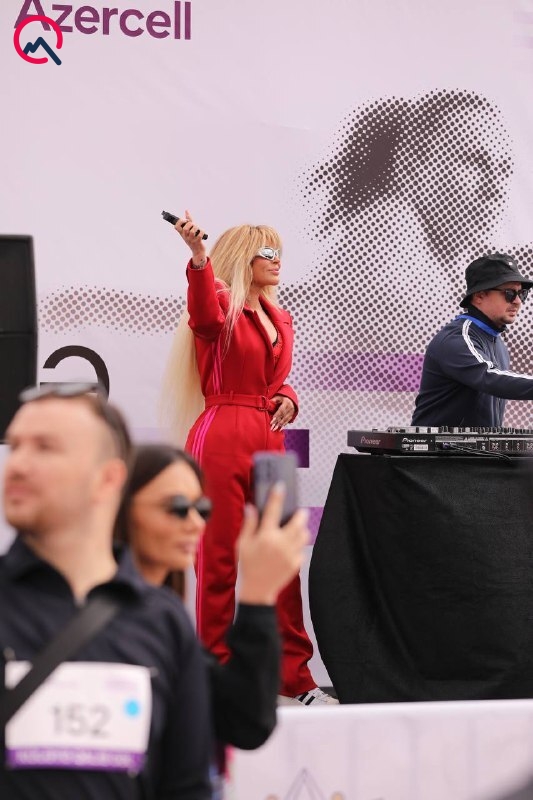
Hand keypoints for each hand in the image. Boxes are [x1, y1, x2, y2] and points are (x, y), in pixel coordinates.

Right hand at [174, 209, 206, 260]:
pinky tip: (202, 232)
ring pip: (192, 231)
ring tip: (198, 228)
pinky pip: (200, 234)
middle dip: (191, 224)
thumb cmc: (193, 239)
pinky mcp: (198, 242)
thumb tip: (186, 211)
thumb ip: (189, 220)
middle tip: (193, 225)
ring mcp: (191, 240)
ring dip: (197, 227)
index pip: (176, 227)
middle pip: (186, 228)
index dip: (180, 221)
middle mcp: (186, 237)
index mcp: (182, 233)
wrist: (198, 251)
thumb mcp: (189, 230)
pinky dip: (202, 231)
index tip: (185, 220)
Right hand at [237, 484, 309, 604]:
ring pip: (304, 534)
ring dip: (302, 529)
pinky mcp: (296, 563)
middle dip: (300, 514)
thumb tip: (250, 507)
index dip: (277, 496)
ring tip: (295, 528)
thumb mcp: (243, 544)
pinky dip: (298, 544)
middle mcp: (280, 543)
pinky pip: (302, 548)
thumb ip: (249, 524)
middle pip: (298, 521)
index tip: (280, 486)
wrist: (257, 590)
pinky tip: (291, 545)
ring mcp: (290, 554)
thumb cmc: (247, 565)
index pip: (273, 510)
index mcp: (266, 537)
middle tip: (298, 512)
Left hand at [270, 395, 295, 430]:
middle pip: (283, 416)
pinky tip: (280, 429)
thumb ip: (273, 400)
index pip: (281, 411)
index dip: (276, 416)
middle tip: (272, 428)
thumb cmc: (282, 398)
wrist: (291, 399)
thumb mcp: (278, 397)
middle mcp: (290, 408)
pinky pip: (287, 421)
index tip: (271, 422)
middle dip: (277, 423)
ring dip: (280, 425)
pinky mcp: (292, 415)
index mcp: (286, 403)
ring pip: (285, 420)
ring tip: (274, 430)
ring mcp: (292, 412)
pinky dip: (283, 425)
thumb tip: (268, 404)